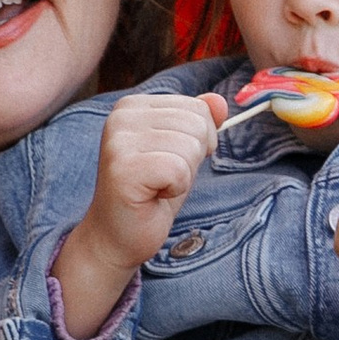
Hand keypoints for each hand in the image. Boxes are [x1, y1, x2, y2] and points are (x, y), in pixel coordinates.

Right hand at [50, 89, 226, 337]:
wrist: (118, 237)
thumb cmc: (151, 194)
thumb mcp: (182, 152)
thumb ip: (199, 122)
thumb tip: (220, 102)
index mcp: (133, 106)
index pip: (197, 108)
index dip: (199, 141)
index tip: (170, 162)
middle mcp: (122, 116)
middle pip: (197, 124)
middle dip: (193, 158)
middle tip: (164, 178)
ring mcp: (119, 141)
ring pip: (191, 146)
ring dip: (183, 175)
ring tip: (157, 187)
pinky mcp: (123, 168)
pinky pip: (178, 169)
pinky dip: (176, 188)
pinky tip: (153, 196)